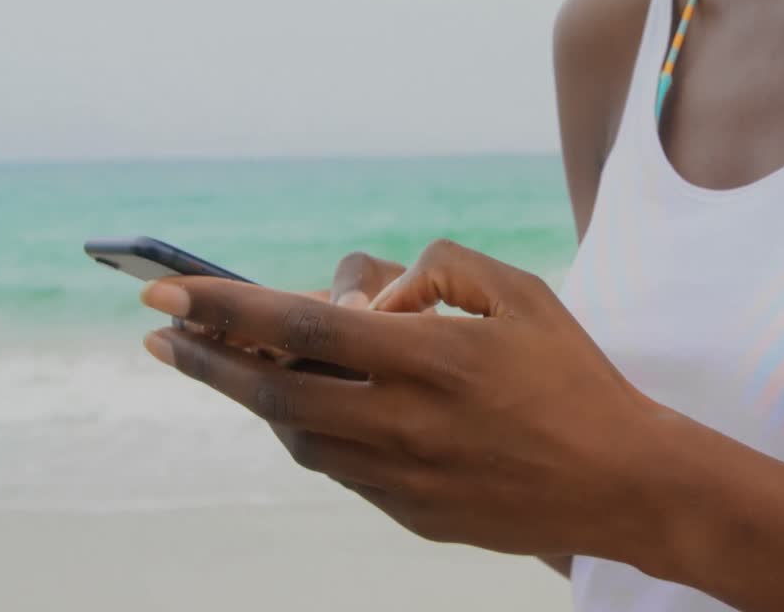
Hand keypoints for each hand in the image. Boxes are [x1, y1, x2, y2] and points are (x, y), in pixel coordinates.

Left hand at [139, 239, 663, 558]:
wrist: (621, 480)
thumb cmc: (575, 378)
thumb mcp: (521, 293)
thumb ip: (440, 270)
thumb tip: (374, 292)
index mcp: (433, 358)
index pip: (300, 326)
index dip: (223, 306)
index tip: (164, 289)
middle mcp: (405, 421)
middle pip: (274, 392)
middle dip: (207, 359)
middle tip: (162, 337)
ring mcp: (403, 477)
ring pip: (298, 436)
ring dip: (255, 399)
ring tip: (232, 368)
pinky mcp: (410, 514)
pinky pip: (338, 468)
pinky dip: (309, 433)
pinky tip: (307, 411)